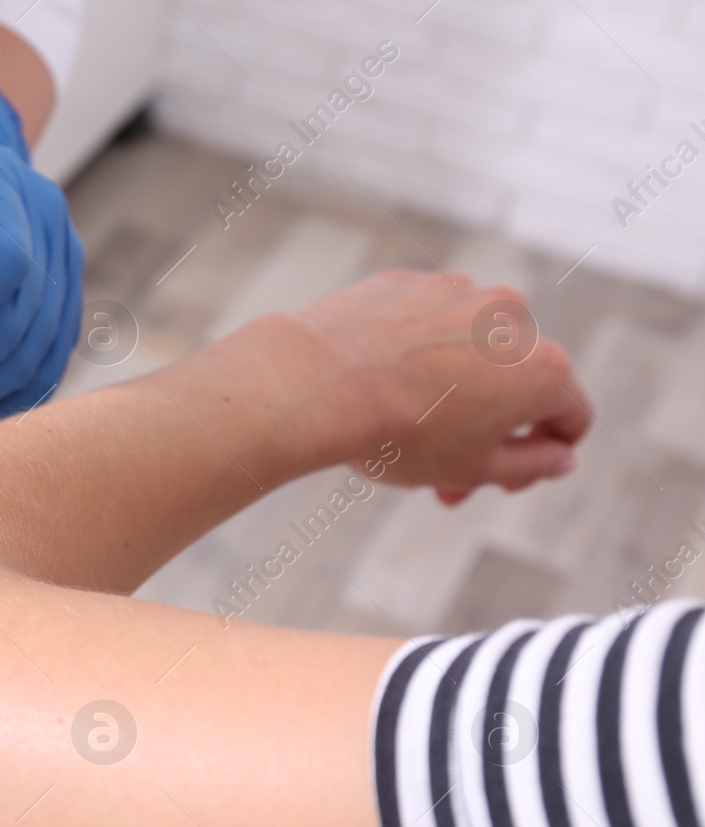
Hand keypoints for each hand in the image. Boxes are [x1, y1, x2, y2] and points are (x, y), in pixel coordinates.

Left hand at [280, 269, 591, 499]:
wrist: (319, 382)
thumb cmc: (400, 434)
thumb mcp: (474, 469)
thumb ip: (532, 465)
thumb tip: (562, 456)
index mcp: (545, 368)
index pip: (572, 416)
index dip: (545, 456)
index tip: (503, 479)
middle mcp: (514, 318)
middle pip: (516, 384)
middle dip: (488, 433)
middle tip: (443, 479)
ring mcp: (461, 291)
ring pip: (470, 351)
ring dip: (451, 391)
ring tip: (404, 429)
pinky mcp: (411, 281)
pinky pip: (425, 324)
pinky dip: (414, 354)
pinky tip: (379, 384)